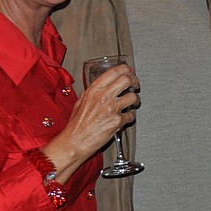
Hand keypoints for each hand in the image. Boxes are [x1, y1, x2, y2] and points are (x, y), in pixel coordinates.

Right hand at [44, 64, 139, 181]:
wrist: (74, 142)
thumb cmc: (76, 125)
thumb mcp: (80, 102)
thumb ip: (92, 92)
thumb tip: (103, 85)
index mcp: (94, 90)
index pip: (113, 72)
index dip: (125, 69)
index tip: (129, 71)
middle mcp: (103, 97)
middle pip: (126, 80)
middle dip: (135, 81)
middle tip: (136, 84)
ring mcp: (111, 109)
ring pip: (133, 96)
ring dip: (136, 99)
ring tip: (133, 101)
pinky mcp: (117, 121)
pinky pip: (131, 115)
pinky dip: (130, 116)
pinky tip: (126, 117)